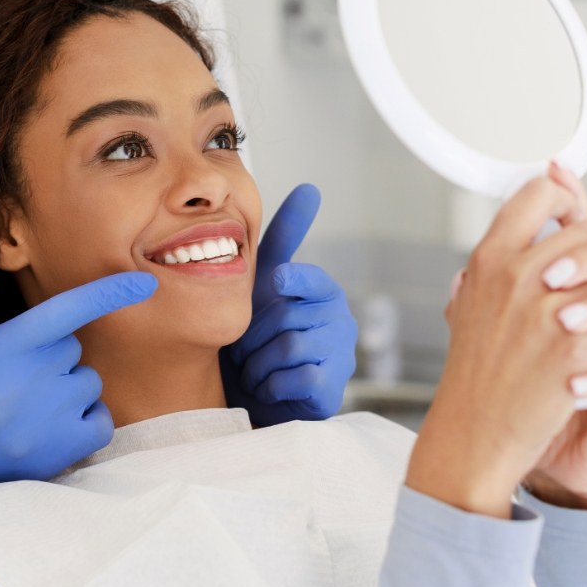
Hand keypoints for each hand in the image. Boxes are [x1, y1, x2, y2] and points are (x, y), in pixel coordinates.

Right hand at [0, 247, 155, 512]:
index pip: (64, 312)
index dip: (107, 294)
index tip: (145, 282)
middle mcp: (22, 391)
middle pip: (72, 347)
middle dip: (50, 349)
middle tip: (7, 368)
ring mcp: (42, 428)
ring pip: (87, 382)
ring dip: (66, 382)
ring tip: (20, 398)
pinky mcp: (54, 458)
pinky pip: (99, 421)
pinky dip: (85, 415)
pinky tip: (48, 419)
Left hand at [221, 184, 356, 426]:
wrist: (258, 397)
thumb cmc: (260, 336)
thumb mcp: (265, 285)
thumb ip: (284, 239)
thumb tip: (311, 188)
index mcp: (322, 291)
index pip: (310, 276)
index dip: (291, 279)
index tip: (278, 282)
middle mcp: (339, 318)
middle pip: (285, 316)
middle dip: (252, 337)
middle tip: (245, 350)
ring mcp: (341, 354)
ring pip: (288, 347)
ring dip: (257, 363)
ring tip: (255, 370)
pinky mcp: (333, 388)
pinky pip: (295, 377)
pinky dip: (270, 385)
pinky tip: (269, 387)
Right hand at [405, 175, 586, 518]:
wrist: (475, 433)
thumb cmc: (473, 375)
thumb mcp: (468, 305)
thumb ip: (491, 264)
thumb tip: (514, 224)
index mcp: (489, 260)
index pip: (538, 194)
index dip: (562, 198)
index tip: (568, 213)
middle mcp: (516, 277)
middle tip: (582, 290)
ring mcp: (547, 311)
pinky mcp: (574, 347)